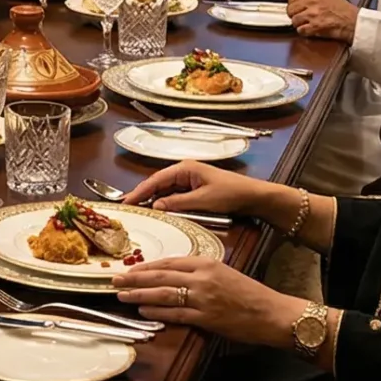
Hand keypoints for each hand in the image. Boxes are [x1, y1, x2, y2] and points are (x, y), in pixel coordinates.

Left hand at [113, 254, 300, 342]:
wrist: (271, 313)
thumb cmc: (250, 293)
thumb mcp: (223, 272)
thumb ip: (198, 272)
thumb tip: (172, 276)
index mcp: (206, 262)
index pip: (169, 262)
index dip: (146, 266)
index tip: (130, 268)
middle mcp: (202, 277)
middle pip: (160, 276)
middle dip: (135, 278)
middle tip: (115, 279)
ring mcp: (203, 298)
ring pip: (163, 294)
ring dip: (139, 294)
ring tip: (122, 294)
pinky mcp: (206, 317)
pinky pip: (175, 314)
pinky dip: (157, 312)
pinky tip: (143, 311)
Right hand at [120, 160, 279, 216]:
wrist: (253, 196)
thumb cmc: (231, 193)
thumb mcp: (203, 200)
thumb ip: (177, 203)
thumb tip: (156, 206)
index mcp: (185, 169)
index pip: (155, 180)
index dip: (139, 191)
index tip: (126, 201)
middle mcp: (184, 172)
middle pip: (157, 184)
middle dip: (142, 195)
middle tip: (126, 207)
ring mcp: (189, 181)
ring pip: (164, 191)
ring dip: (152, 200)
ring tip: (137, 211)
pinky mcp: (194, 190)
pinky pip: (174, 196)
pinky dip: (164, 203)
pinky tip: (157, 211)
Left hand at [287, 0, 357, 41]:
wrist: (353, 22)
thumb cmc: (343, 10)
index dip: (293, 4)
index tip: (295, 8)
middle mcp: (313, 1)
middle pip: (290, 9)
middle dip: (294, 14)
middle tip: (299, 17)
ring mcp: (313, 14)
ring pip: (294, 20)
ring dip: (299, 24)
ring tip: (307, 24)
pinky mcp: (314, 26)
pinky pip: (300, 30)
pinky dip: (304, 32)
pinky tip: (310, 30)